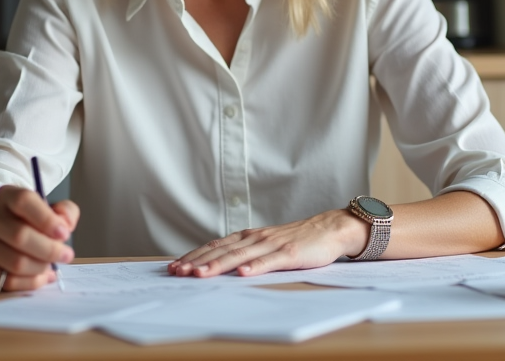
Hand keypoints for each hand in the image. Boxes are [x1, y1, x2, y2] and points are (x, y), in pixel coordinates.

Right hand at [0, 186, 79, 291]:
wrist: (1, 231)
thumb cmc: (31, 219)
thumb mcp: (50, 207)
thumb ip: (65, 211)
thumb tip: (64, 226)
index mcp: (7, 195)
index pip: (23, 201)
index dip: (46, 219)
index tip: (64, 233)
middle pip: (19, 235)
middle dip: (50, 250)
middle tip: (67, 255)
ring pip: (16, 262)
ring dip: (42, 267)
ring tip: (52, 264)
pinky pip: (9, 281)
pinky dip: (31, 282)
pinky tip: (42, 275)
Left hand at [167, 209, 366, 277]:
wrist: (329, 230)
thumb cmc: (296, 240)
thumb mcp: (266, 245)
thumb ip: (245, 253)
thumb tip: (218, 265)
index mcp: (248, 237)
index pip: (215, 246)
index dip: (194, 256)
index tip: (175, 266)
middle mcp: (256, 238)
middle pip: (221, 250)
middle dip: (197, 262)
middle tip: (177, 272)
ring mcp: (272, 245)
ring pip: (240, 256)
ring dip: (218, 265)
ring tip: (200, 274)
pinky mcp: (289, 253)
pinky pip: (269, 261)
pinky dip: (254, 267)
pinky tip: (242, 274)